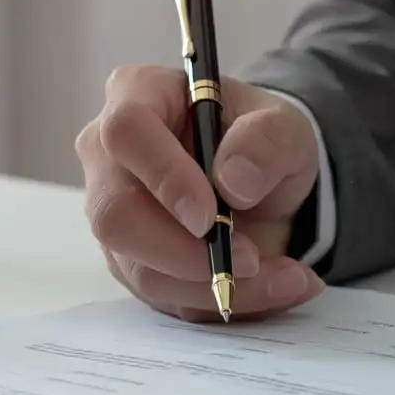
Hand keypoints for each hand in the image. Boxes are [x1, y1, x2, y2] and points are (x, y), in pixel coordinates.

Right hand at [77, 66, 324, 322]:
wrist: (261, 181)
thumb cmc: (259, 139)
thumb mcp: (284, 127)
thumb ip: (266, 141)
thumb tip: (234, 182)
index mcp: (138, 95)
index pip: (126, 132)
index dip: (163, 176)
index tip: (208, 215)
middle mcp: (108, 155)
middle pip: (114, 213)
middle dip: (183, 251)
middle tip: (248, 260)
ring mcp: (112, 212)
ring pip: (140, 267)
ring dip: (214, 284)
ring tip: (285, 278)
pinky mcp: (130, 260)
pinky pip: (164, 295)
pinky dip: (221, 299)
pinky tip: (272, 286)